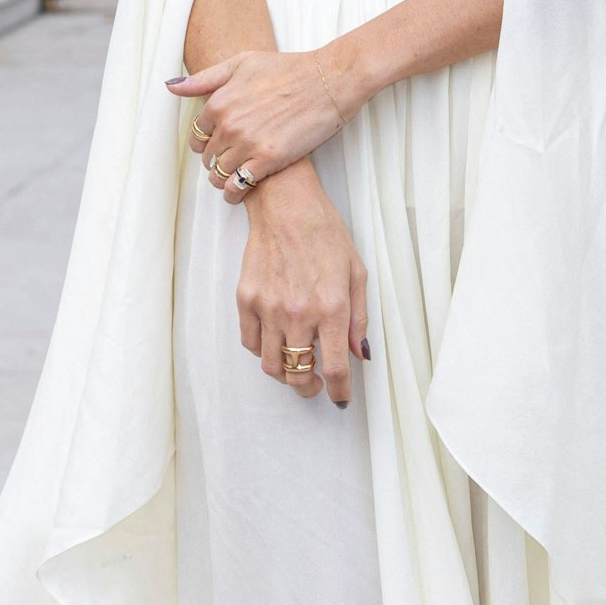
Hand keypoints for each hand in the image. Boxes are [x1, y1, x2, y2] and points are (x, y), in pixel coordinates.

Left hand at [170, 45, 357, 202]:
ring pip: (220, 174)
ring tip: (230, 181)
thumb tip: (172, 87)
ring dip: (222, 180)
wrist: (328, 80)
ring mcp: (248, 143)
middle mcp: (229, 124)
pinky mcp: (268, 159)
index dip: (205, 142)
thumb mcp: (242, 63)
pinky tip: (239, 193)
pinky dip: (235, 193)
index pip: (197, 134)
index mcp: (219, 102)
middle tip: (226, 164)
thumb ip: (206, 78)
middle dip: (215, 161)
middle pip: (208, 156)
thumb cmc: (289, 68)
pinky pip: (239, 186)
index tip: (214, 147)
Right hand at [236, 163, 368, 405]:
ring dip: (286, 375)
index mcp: (331, 308)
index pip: (334, 368)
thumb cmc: (325, 235)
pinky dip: (263, 351)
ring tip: (296, 368)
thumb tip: (359, 354)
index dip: (338, 391)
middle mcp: (299, 313)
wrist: (286, 206)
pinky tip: (276, 343)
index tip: (340, 398)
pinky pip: (251, 343)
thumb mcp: (356, 274)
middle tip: (316, 384)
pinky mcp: (246, 300)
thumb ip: (358, 318)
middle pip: (299, 374)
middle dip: (310, 387)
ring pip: (272, 366)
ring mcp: (269, 308)